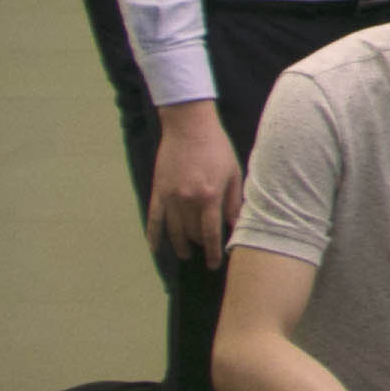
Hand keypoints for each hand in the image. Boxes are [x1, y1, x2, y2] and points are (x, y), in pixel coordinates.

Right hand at [146, 103, 244, 265]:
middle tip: (204, 253)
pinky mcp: (158, 190)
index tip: (215, 264)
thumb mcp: (233, 173)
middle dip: (199, 245)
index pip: (211, 233)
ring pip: (173, 230)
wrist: (189, 126)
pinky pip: (154, 218)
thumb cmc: (216, 148)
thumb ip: (234, 202)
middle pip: (191, 233)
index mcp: (209, 196)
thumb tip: (236, 226)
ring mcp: (170, 196)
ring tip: (186, 253)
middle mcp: (187, 200)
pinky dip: (153, 235)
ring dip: (179, 244)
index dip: (213, 251)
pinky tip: (155, 248)